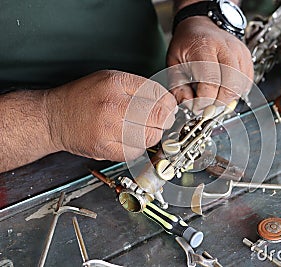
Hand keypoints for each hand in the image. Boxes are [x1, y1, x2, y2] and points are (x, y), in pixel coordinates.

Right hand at [45, 70, 176, 161]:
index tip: (168, 108)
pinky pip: (135, 152)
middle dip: (165, 120)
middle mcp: (112, 104)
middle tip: (161, 121)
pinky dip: (138, 148)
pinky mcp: (103, 148)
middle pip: (158, 116)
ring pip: (149, 137)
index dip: (169, 103)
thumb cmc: (82, 97)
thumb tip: (165, 102)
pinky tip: (131, 141)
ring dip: (152, 135)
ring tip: (143, 130)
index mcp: (115, 83)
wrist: (53, 117)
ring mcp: (107, 128)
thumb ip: (137, 87)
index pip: (158, 94)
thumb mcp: (109, 79)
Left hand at [167, 16, 252, 112]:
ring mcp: (240, 52)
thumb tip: (190, 106)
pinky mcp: (247, 58)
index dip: (205, 101)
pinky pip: (246, 83)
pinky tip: (223, 90)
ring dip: (227, 99)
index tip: (197, 108)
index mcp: (204, 46)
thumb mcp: (173, 64)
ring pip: (240, 86)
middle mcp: (226, 48)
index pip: (211, 81)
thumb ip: (178, 87)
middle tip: (207, 108)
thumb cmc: (187, 44)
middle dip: (219, 103)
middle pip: (230, 85)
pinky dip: (236, 92)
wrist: (202, 26)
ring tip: (213, 98)